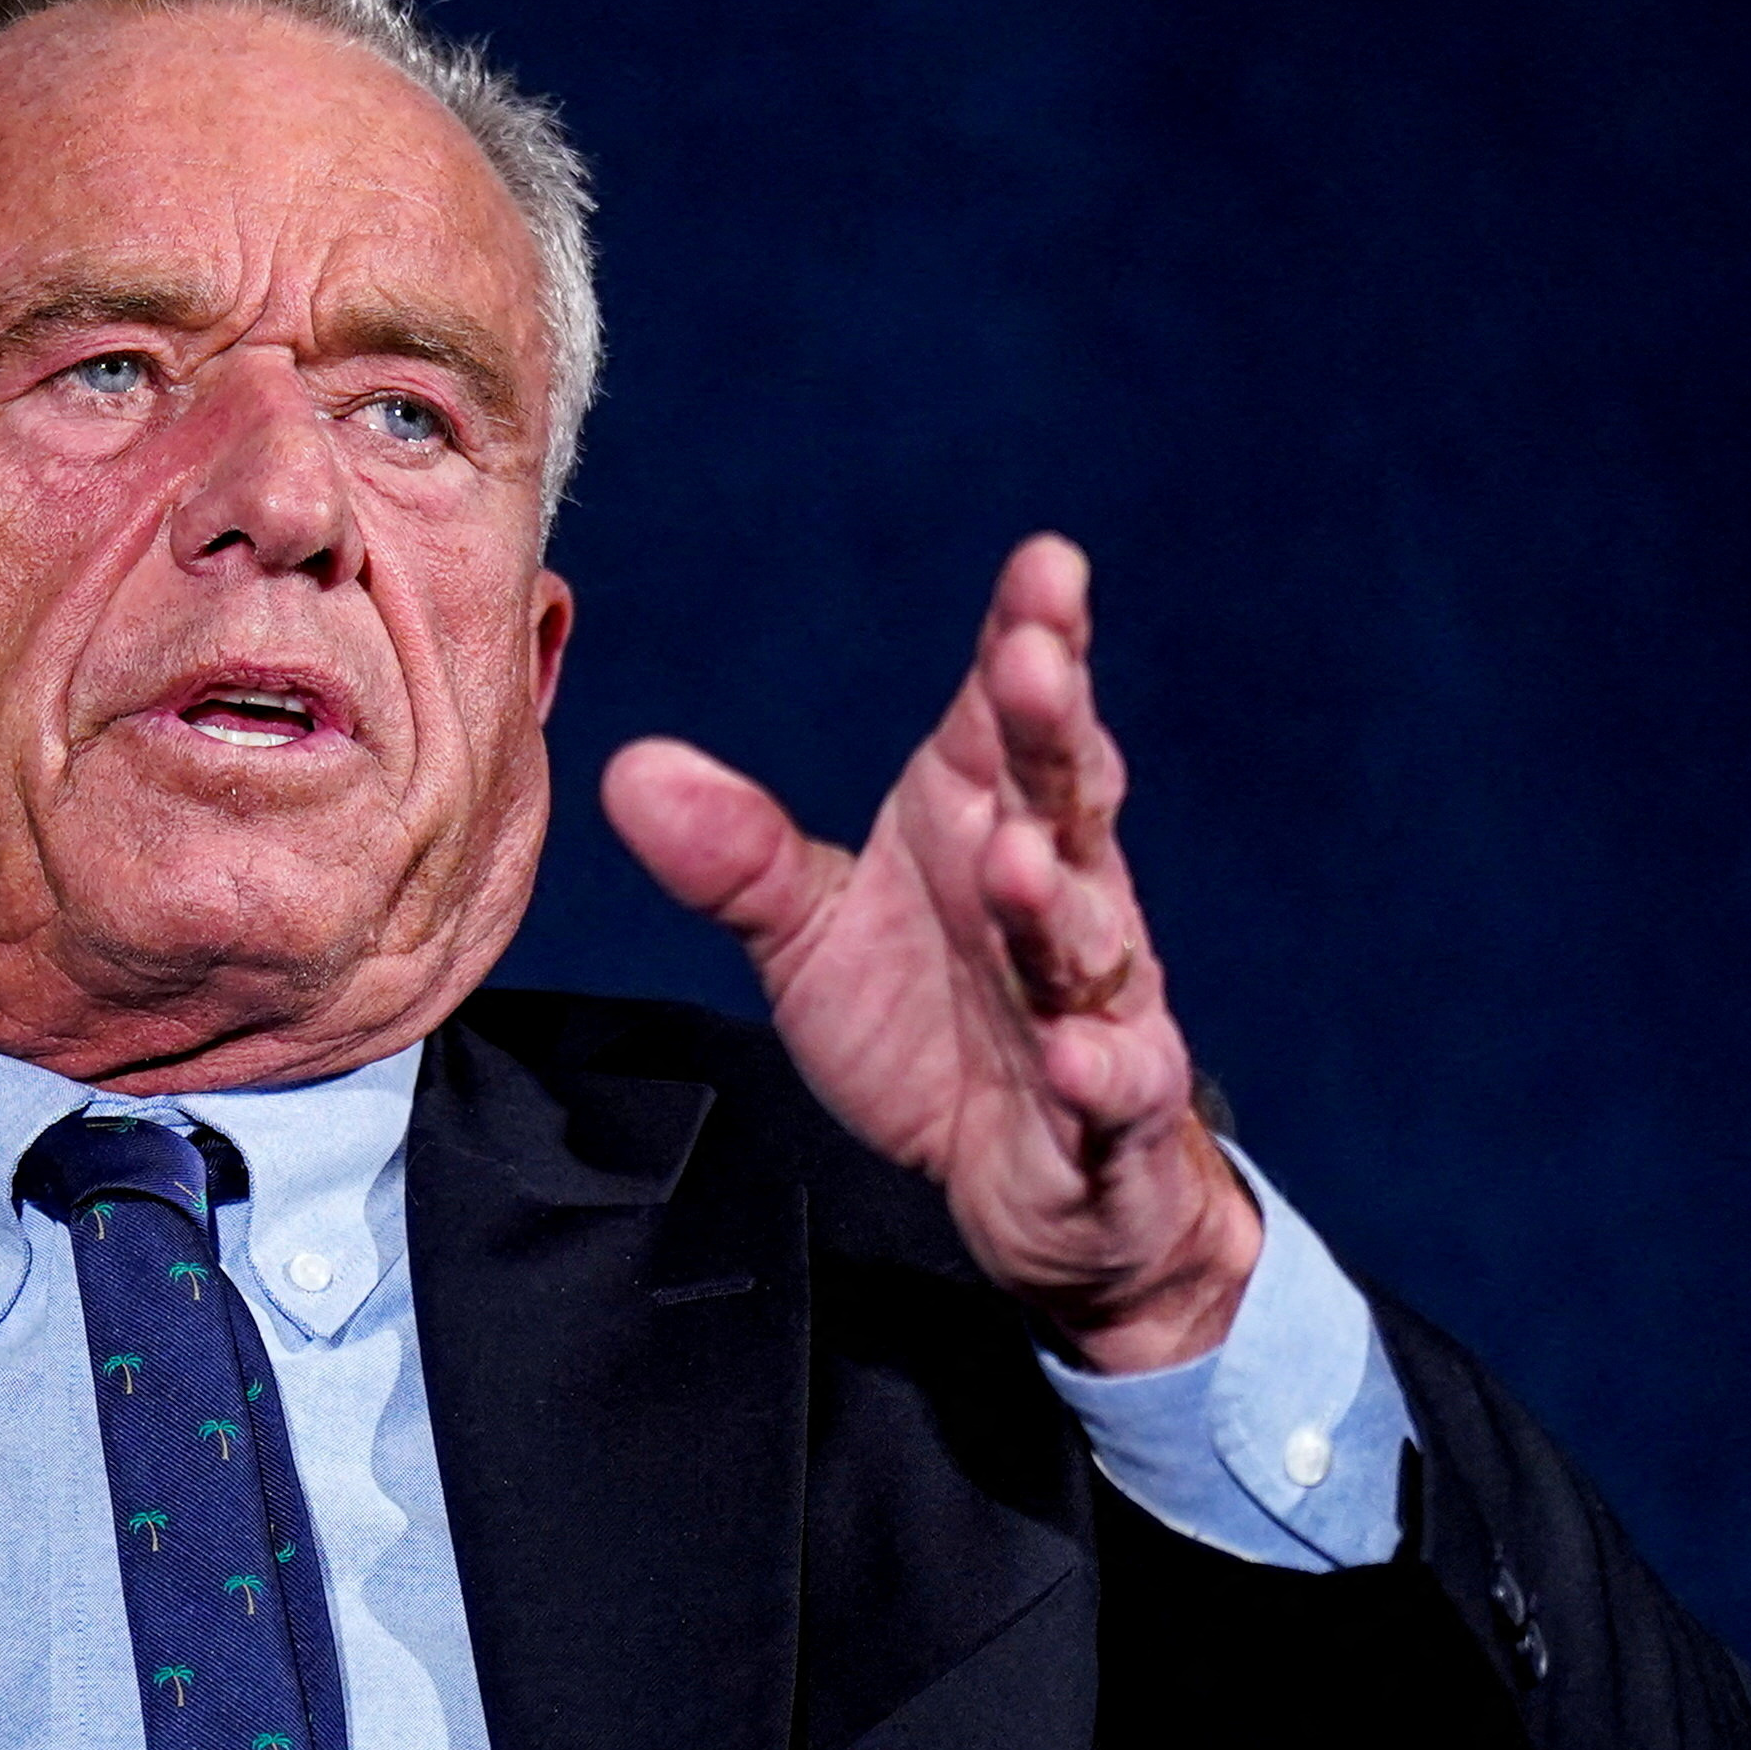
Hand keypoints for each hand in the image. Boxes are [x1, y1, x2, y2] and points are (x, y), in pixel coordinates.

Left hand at [603, 533, 1260, 1372]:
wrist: (1033, 1182)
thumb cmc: (934, 1023)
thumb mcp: (814, 935)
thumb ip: (739, 856)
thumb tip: (634, 767)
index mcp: (987, 824)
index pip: (1010, 721)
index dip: (1033, 639)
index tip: (1044, 567)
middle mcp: (1056, 893)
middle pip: (1063, 798)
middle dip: (1054, 730)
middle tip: (1035, 661)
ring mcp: (1094, 999)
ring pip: (1086, 937)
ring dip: (1054, 898)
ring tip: (1013, 856)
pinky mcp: (1110, 1110)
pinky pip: (1116, 1083)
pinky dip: (1102, 1067)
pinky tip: (1076, 1051)